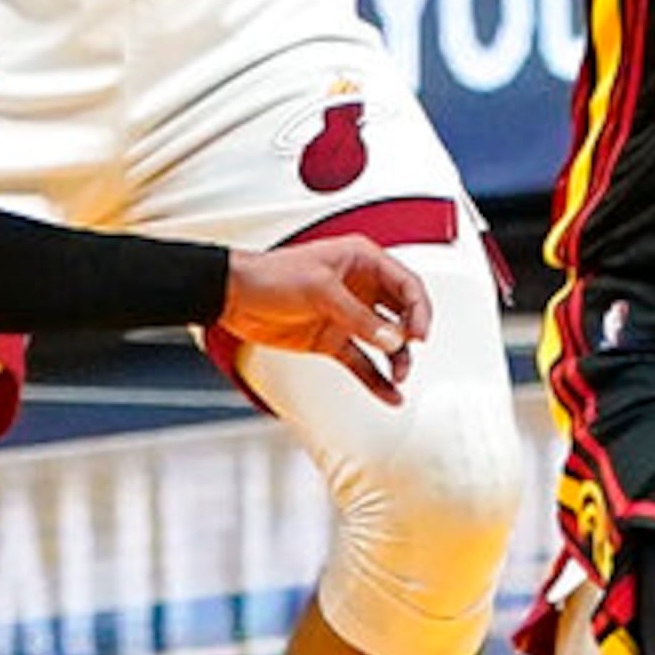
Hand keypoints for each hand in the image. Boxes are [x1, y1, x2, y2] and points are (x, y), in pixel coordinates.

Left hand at [215, 236, 430, 403]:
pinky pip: (362, 362)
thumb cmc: (271, 274)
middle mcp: (359, 287)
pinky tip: (388, 394)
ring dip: (396, 359)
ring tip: (399, 377)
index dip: (419, 309)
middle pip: (402, 313)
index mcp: (361, 260)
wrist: (234, 297)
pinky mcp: (332, 340)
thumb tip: (392, 339)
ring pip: (385, 340)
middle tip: (408, 353)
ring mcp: (346, 315)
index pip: (406, 284)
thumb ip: (359, 317)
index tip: (420, 335)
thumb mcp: (321, 290)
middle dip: (410, 335)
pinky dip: (376, 379)